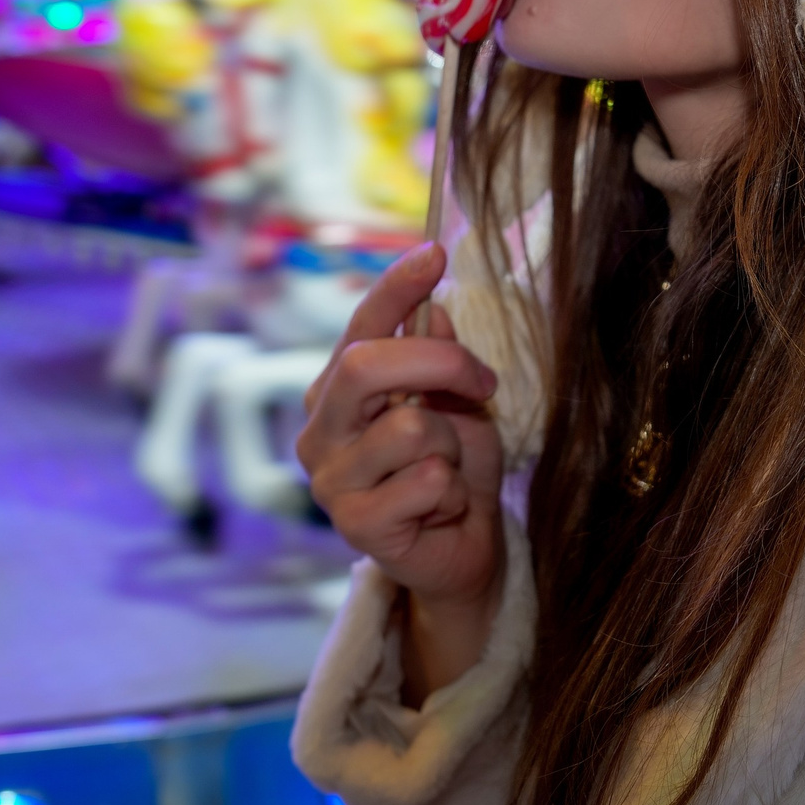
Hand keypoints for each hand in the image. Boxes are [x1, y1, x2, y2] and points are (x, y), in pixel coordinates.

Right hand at [300, 244, 504, 697]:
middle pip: (364, 365)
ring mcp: (330, 479)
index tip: (435, 252)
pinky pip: (427, 482)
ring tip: (448, 471)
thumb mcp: (462, 405)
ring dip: (452, 447)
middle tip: (483, 385)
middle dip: (438, 362)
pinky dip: (453, 492)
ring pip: (410, 428)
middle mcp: (321, 428)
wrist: (465, 552)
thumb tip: (436, 312)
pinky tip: (441, 510)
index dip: (395, 287)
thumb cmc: (456, 470)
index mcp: (340, 390)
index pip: (361, 326)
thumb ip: (443, 363)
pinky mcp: (354, 525)